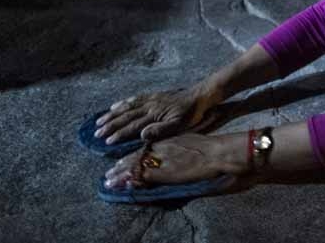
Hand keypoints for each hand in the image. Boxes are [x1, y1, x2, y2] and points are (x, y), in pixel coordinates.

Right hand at [95, 86, 218, 143]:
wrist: (202, 95)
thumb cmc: (192, 113)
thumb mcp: (180, 125)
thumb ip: (161, 130)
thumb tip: (142, 135)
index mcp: (154, 115)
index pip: (132, 126)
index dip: (119, 134)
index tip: (106, 141)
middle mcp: (149, 106)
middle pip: (126, 116)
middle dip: (110, 125)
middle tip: (96, 133)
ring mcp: (151, 100)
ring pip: (127, 107)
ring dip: (113, 114)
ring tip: (100, 120)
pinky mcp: (155, 96)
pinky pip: (135, 99)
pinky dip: (124, 103)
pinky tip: (117, 105)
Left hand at [103, 133, 246, 191]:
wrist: (216, 152)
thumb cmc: (209, 146)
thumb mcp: (190, 140)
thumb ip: (178, 145)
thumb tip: (175, 150)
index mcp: (167, 140)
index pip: (144, 148)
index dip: (131, 156)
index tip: (119, 161)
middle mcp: (161, 148)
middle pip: (136, 157)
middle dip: (121, 165)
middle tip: (109, 173)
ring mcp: (161, 160)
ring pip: (135, 166)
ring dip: (120, 174)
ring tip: (109, 180)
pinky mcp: (164, 172)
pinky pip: (143, 177)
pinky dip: (132, 180)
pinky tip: (122, 184)